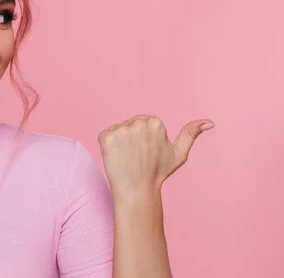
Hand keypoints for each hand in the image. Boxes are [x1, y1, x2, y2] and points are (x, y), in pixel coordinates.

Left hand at [97, 115, 214, 196]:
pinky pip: (104, 136)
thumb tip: (210, 122)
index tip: (147, 152)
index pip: (143, 122)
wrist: (137, 191)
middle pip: (130, 124)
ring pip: (117, 130)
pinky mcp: (107, 137)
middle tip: (137, 156)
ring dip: (119, 142)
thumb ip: (191, 134)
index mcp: (156, 122)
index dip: (144, 138)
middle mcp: (139, 123)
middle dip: (131, 137)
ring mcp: (122, 130)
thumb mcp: (179, 153)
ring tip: (127, 158)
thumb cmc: (157, 173)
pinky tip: (116, 157)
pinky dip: (107, 146)